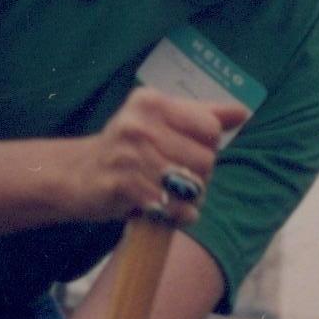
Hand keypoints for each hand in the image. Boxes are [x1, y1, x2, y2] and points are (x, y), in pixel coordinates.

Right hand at [71, 90, 243, 227]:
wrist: (75, 176)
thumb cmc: (125, 149)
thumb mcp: (158, 122)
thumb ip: (201, 115)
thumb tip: (242, 112)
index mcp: (152, 103)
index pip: (210, 128)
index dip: (205, 147)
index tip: (184, 154)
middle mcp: (140, 124)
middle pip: (205, 159)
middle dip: (198, 176)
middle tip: (175, 180)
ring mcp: (129, 155)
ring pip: (192, 185)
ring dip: (188, 199)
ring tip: (170, 196)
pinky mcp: (122, 185)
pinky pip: (172, 207)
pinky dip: (175, 215)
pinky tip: (163, 210)